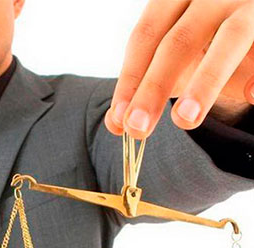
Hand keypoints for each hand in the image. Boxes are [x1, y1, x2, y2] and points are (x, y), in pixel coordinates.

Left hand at [105, 0, 253, 138]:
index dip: (130, 79)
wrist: (249, 15)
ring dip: (206, 82)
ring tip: (185, 120)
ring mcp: (250, 3)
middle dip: (154, 88)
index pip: (146, 36)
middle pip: (178, 41)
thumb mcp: (172, 56)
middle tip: (138, 128)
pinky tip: (251, 96)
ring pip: (230, 39)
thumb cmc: (205, 39)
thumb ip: (145, 85)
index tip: (118, 118)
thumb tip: (115, 124)